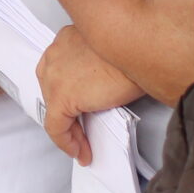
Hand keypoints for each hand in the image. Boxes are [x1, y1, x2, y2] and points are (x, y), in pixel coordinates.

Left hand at [39, 26, 144, 163]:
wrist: (140, 51)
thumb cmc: (134, 50)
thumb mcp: (109, 56)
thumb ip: (94, 69)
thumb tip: (98, 90)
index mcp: (65, 41)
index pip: (58, 75)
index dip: (69, 97)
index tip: (80, 111)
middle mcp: (55, 55)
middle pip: (53, 93)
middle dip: (68, 115)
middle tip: (82, 132)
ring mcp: (55, 76)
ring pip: (55, 111)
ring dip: (70, 131)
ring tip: (82, 146)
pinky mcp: (62, 97)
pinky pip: (56, 127)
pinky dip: (66, 142)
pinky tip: (79, 151)